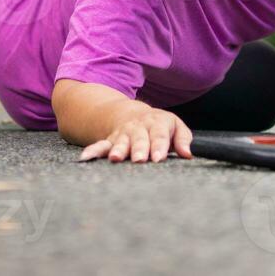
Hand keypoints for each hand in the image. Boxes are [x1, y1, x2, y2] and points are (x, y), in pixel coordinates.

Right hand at [78, 107, 192, 163]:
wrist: (132, 115)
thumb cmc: (159, 125)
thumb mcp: (175, 126)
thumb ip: (183, 139)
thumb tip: (188, 154)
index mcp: (157, 123)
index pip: (160, 135)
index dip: (159, 146)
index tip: (159, 158)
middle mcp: (139, 128)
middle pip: (140, 138)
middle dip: (139, 149)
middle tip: (140, 160)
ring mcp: (123, 134)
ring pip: (121, 142)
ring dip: (118, 149)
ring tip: (116, 158)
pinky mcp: (111, 140)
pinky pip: (101, 145)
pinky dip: (94, 151)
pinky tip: (86, 158)